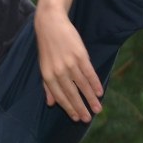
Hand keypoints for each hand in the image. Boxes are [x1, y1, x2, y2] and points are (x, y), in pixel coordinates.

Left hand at [34, 8, 102, 122]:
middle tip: (88, 119)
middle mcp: (58, 72)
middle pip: (72, 94)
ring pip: (82, 86)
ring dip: (91, 99)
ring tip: (98, 109)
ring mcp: (70, 64)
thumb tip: (50, 103)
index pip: (60, 96)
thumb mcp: (43, 66)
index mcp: (48, 76)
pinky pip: (89, 74)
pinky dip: (95, 84)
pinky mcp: (80, 55)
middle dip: (81, 108)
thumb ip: (47, 85)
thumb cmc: (47, 46)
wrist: (51, 24)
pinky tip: (99, 92)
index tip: (77, 118)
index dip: (69, 108)